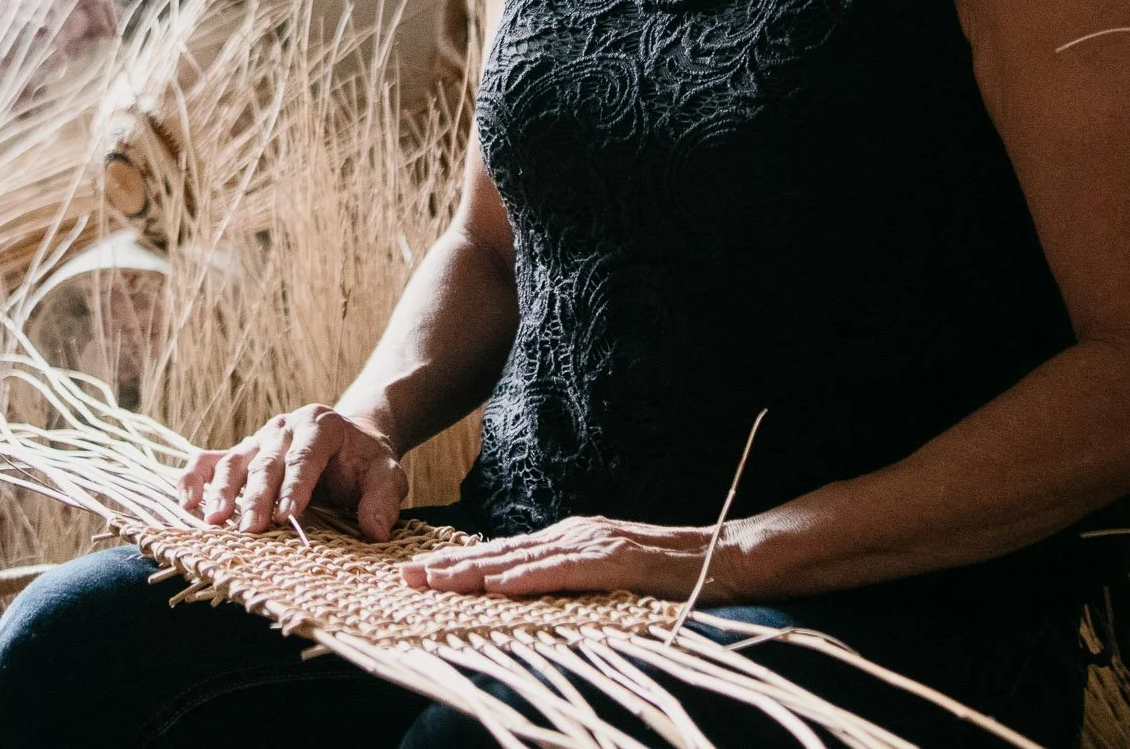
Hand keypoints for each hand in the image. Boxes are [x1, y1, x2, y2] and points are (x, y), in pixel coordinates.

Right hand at [176, 404, 408, 540]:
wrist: (352, 441)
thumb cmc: (366, 463)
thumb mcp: (387, 475)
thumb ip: (383, 500)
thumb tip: (376, 531)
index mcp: (321, 426)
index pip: (304, 457)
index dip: (295, 486)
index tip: (287, 516)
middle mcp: (285, 428)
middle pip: (266, 462)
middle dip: (257, 497)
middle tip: (250, 530)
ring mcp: (259, 439)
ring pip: (235, 461)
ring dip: (222, 491)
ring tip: (215, 521)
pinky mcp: (242, 452)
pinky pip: (210, 460)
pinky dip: (194, 478)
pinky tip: (186, 501)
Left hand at [402, 515, 722, 598]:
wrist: (724, 557)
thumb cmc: (669, 574)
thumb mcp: (608, 574)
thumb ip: (570, 578)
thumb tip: (525, 594)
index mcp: (569, 538)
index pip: (504, 553)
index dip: (460, 564)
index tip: (418, 574)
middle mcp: (573, 534)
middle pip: (501, 552)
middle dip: (451, 566)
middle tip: (405, 576)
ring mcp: (593, 542)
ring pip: (522, 559)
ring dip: (475, 571)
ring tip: (435, 581)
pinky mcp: (614, 559)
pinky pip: (563, 570)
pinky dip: (529, 578)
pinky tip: (500, 584)